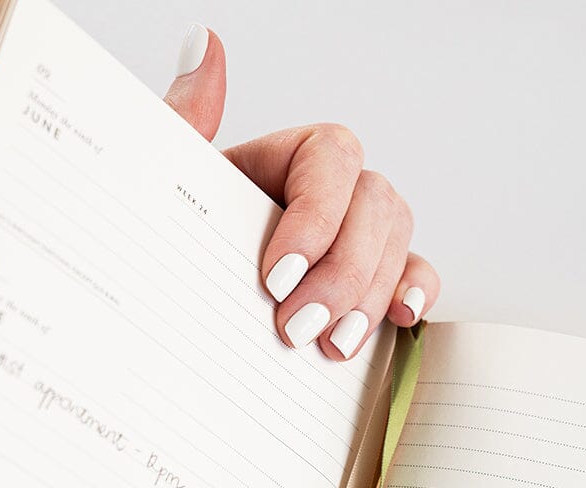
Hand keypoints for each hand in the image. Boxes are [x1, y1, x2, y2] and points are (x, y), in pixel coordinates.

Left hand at [164, 25, 438, 357]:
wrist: (176, 316)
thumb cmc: (175, 248)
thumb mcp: (167, 187)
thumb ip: (186, 118)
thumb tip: (204, 43)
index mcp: (286, 158)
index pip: (332, 157)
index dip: (316, 218)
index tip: (275, 279)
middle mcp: (331, 192)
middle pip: (376, 204)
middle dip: (340, 274)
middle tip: (295, 329)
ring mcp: (360, 236)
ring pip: (398, 242)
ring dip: (368, 297)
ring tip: (328, 345)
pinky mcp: (376, 281)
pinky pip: (418, 273)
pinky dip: (417, 292)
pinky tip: (399, 317)